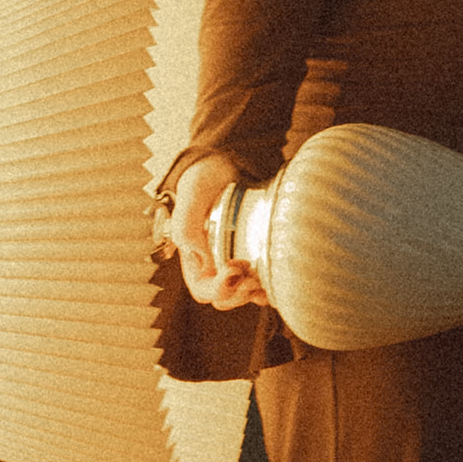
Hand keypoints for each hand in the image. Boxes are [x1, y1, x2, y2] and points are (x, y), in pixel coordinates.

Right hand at [171, 154, 268, 310]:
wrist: (230, 162)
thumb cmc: (207, 176)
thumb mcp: (193, 190)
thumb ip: (186, 221)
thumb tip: (201, 257)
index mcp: (194, 256)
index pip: (203, 290)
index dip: (219, 287)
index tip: (234, 267)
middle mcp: (213, 266)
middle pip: (225, 299)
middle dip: (239, 293)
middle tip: (253, 273)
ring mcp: (234, 265)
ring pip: (243, 296)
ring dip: (254, 293)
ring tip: (264, 276)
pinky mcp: (253, 259)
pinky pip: (260, 286)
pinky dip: (268, 289)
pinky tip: (275, 281)